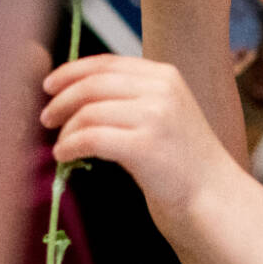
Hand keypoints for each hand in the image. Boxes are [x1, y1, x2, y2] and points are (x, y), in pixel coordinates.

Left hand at [41, 53, 233, 213]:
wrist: (215, 200)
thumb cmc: (185, 164)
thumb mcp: (165, 115)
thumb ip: (133, 97)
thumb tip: (77, 93)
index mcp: (165, 76)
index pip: (107, 63)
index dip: (71, 71)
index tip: (49, 85)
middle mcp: (161, 90)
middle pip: (93, 84)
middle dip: (62, 100)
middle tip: (46, 119)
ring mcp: (155, 117)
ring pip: (88, 112)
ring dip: (65, 131)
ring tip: (60, 147)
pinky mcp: (145, 146)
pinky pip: (91, 139)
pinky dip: (70, 146)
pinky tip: (65, 157)